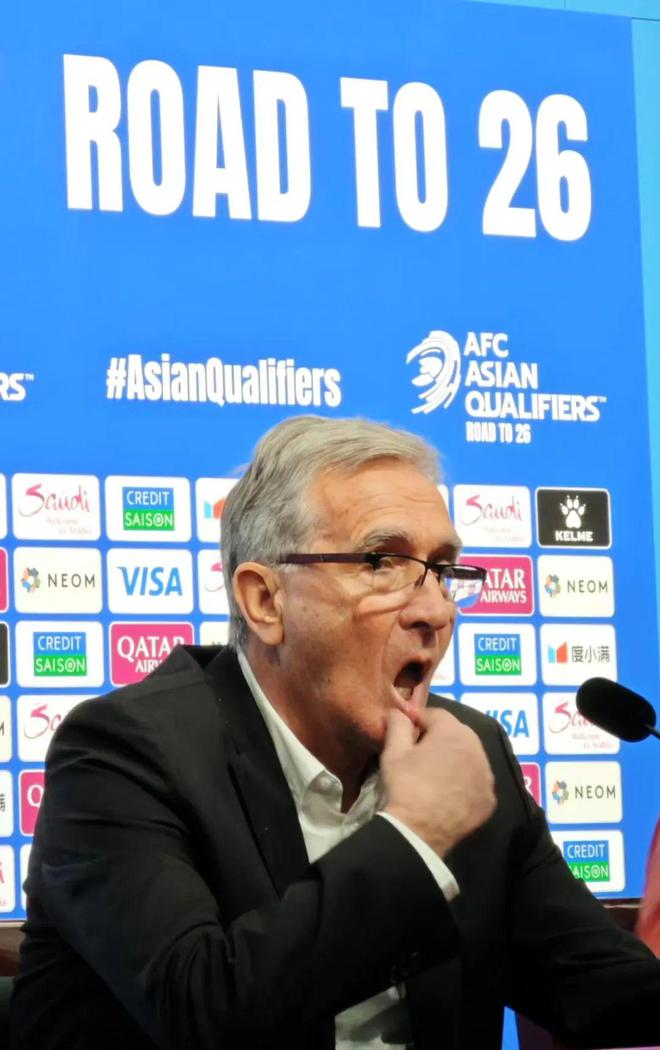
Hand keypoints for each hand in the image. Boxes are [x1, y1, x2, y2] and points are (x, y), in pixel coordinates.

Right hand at [381, 708, 495, 857]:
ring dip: (456, 759)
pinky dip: (466, 783)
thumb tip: (398, 711)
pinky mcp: (489, 799)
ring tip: (436, 775)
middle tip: (421, 755)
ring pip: (470, 757)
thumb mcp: (394, 751)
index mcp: (453, 732)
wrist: (419, 832)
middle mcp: (477, 748)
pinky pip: (477, 782)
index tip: (407, 733)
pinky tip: (449, 794)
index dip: (419, 721)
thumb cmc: (406, 786)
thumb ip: (397, 724)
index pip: (436, 714)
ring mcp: (487, 776)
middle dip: (440, 738)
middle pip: (457, 734)